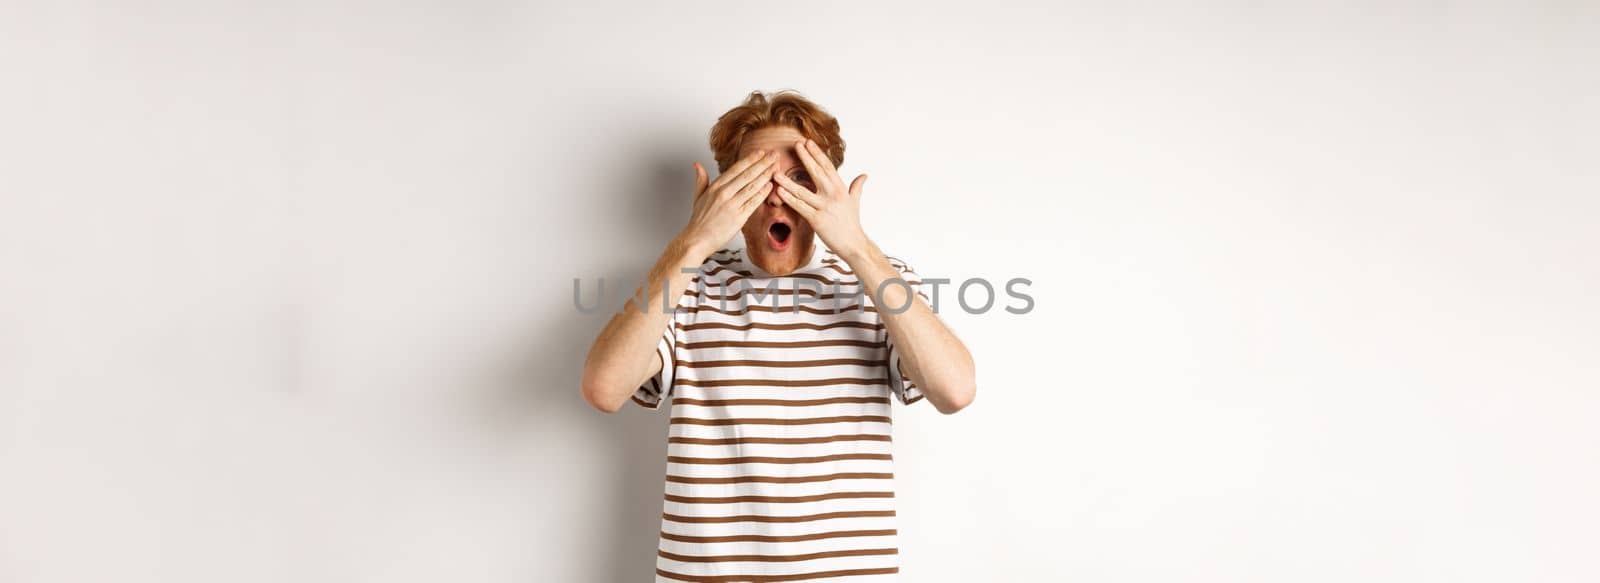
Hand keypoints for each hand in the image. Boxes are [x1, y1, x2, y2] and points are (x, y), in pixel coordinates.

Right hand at [677, 149, 777, 255]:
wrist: (697, 239)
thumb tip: (697, 165)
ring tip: (776, 167)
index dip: (751, 159)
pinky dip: (763, 192)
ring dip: (766, 175)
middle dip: (763, 163)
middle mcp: (724, 193)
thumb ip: (701, 179)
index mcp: (716, 186)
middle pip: (748, 174)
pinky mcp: (738, 217)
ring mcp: (732, 205)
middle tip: (775, 154)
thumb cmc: (699, 221)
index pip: (737, 168)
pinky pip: (753, 202)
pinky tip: (770, 185)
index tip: (761, 152)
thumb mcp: (698, 196)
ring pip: (752, 186)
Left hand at [772, 138, 870, 256]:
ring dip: (787, 181)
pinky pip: (800, 207)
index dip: (817, 154)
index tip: (808, 142)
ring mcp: (824, 207)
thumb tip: (864, 175)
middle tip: (795, 145)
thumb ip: (857, 187)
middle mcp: (833, 195)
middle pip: (816, 172)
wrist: (854, 244)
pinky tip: (779, 192)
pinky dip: (789, 199)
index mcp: (841, 189)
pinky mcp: (817, 220)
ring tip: (776, 171)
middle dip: (805, 158)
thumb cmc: (852, 223)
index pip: (827, 167)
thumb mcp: (855, 202)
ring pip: (802, 191)